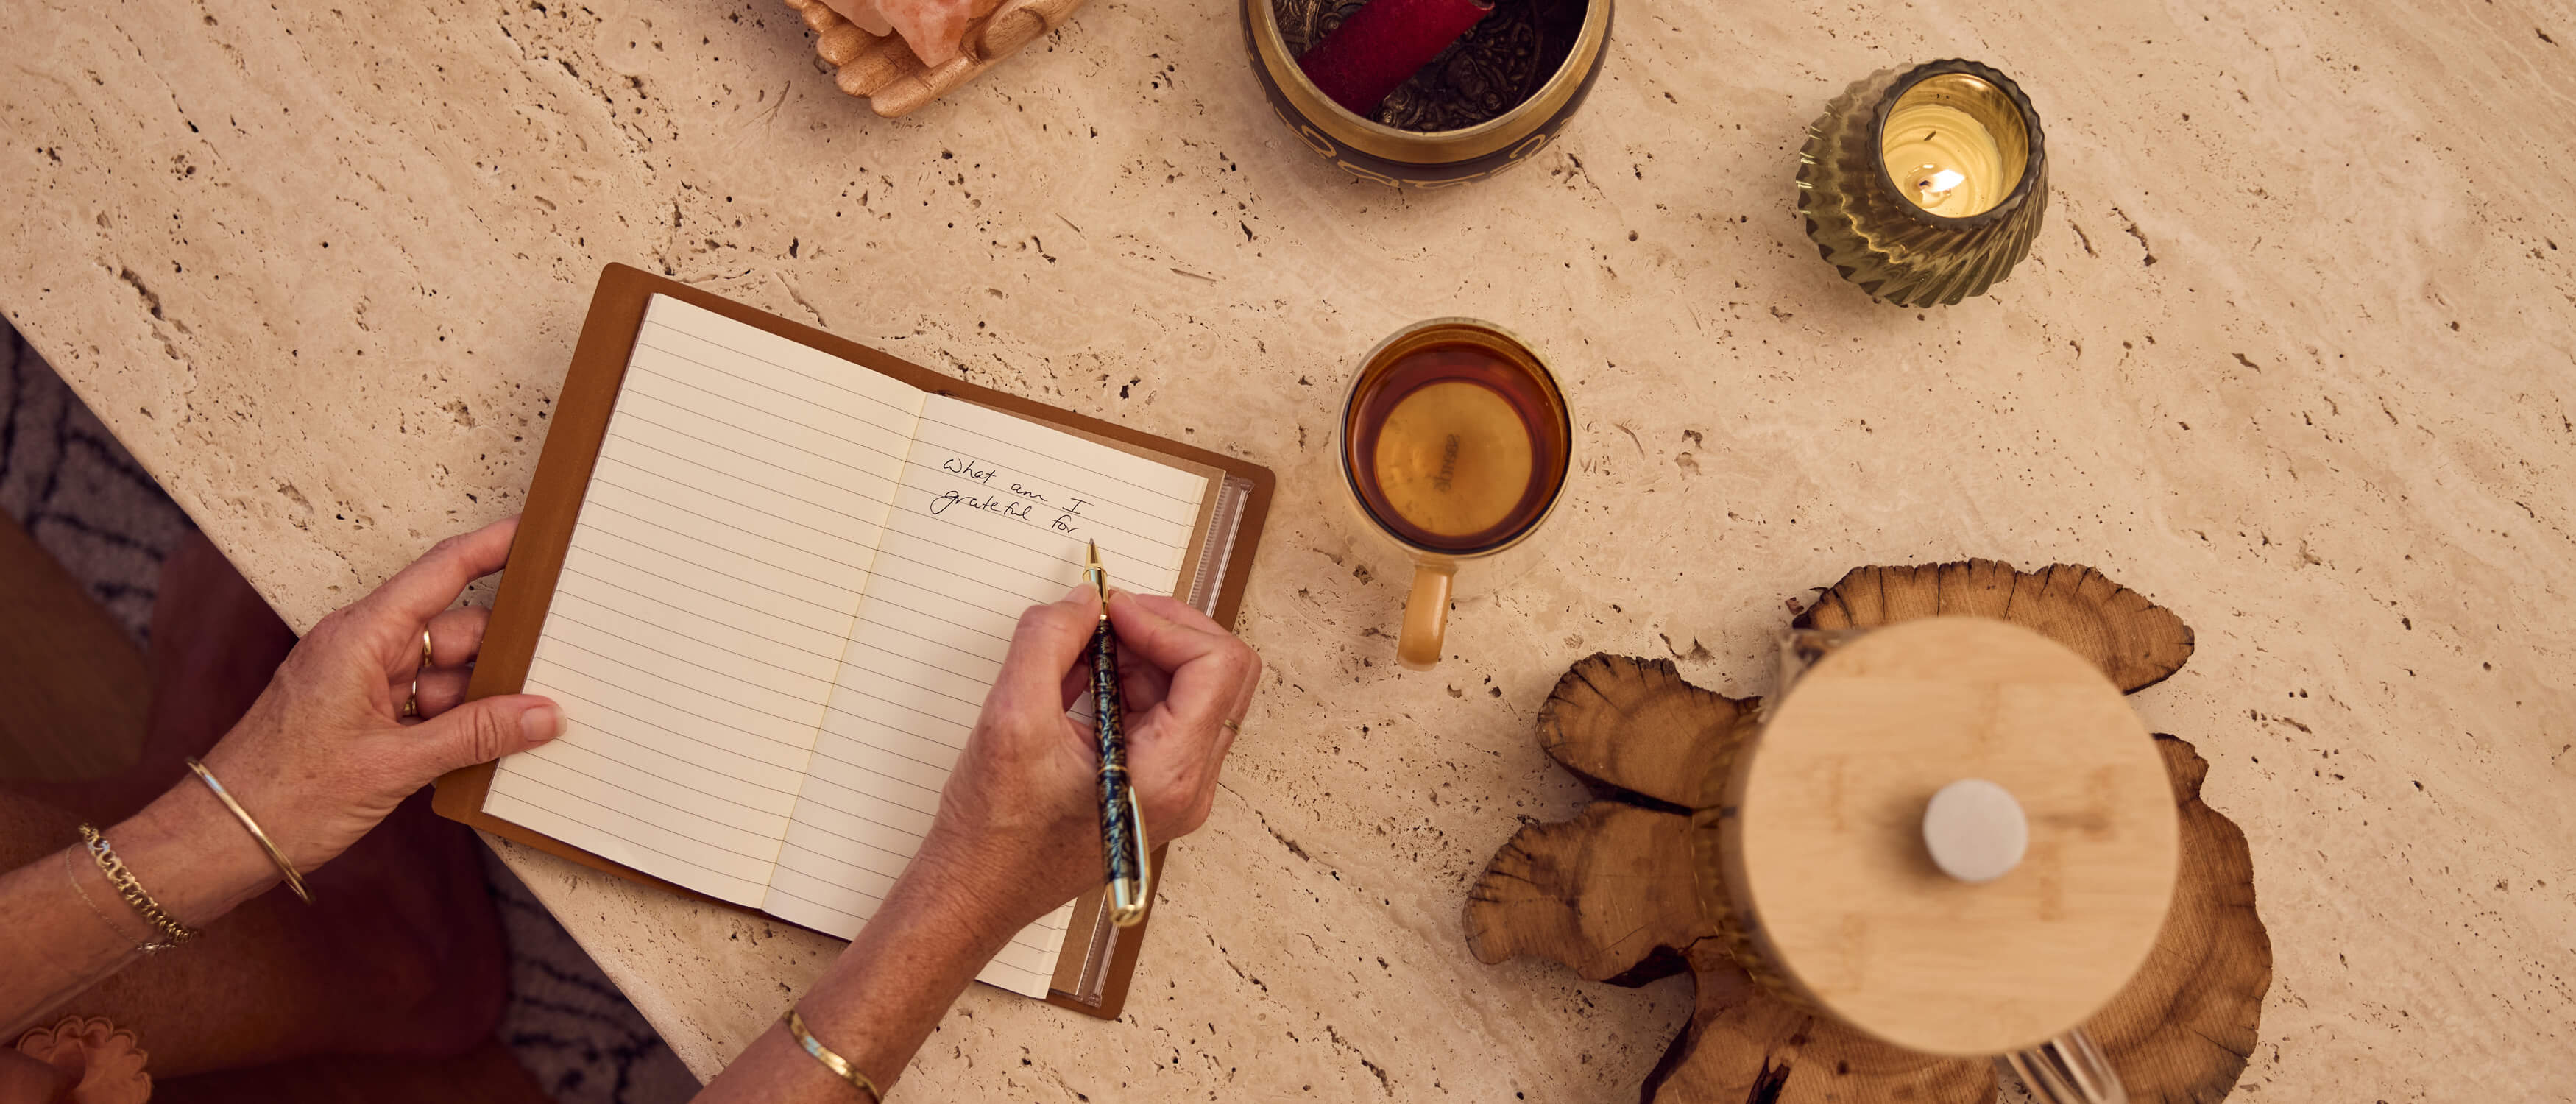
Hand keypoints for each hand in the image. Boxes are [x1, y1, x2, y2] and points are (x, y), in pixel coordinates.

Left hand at [197, 517, 563, 874]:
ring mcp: (364, 684)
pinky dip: (458, 726)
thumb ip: (475, 736)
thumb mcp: (393, 765)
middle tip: (558, 671)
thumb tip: (542, 715)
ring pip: (448, 676)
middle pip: (456, 632)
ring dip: (483, 702)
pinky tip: (487, 750)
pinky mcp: (364, 718)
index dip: (494, 546)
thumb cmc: (283, 793)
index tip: (536, 530)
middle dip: (504, 655)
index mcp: (362, 636)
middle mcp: (364, 649)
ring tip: (527, 730)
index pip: (442, 571)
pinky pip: (430, 707)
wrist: (222, 839)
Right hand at [907, 588, 1260, 941]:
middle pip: (1220, 673)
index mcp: (1169, 775)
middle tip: (1107, 619)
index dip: (1167, 623)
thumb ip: (1048, 641)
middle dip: (1166, 631)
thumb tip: (1084, 602)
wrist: (978, 891)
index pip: (1216, 668)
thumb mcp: (1012, 718)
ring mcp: (1176, 787)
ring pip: (1195, 689)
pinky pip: (1166, 713)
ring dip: (1143, 654)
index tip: (1114, 613)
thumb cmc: (996, 832)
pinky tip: (1081, 680)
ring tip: (1081, 652)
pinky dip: (1130, 681)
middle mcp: (1188, 785)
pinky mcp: (1155, 784)